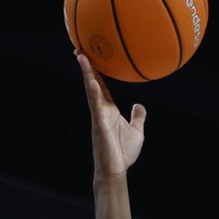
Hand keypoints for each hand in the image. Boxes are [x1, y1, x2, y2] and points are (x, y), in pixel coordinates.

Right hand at [77, 51, 145, 177]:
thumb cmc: (123, 152)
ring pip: (90, 90)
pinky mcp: (99, 124)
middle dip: (86, 66)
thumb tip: (139, 105)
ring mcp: (98, 116)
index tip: (91, 55)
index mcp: (108, 109)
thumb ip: (138, 116)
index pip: (101, 85)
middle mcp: (100, 109)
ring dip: (86, 73)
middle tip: (79, 48)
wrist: (115, 170)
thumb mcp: (136, 130)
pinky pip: (95, 105)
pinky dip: (94, 92)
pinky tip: (92, 81)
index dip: (96, 70)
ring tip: (81, 56)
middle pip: (91, 82)